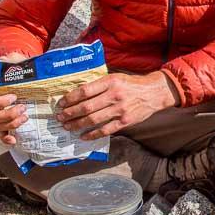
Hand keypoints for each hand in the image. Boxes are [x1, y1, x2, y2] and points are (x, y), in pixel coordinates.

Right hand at [0, 52, 28, 145]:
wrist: (14, 77)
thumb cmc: (13, 71)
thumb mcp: (12, 63)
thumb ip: (13, 60)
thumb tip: (15, 59)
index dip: (0, 101)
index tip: (14, 97)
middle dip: (9, 114)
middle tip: (23, 108)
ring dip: (12, 124)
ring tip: (25, 118)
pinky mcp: (1, 123)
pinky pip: (0, 134)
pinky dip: (6, 139)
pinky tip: (14, 140)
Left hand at [55, 71, 178, 139]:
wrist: (154, 92)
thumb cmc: (132, 84)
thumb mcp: (116, 78)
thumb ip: (99, 85)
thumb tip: (78, 93)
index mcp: (110, 82)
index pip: (85, 91)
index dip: (70, 98)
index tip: (61, 103)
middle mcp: (114, 95)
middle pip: (86, 107)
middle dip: (70, 113)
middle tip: (60, 117)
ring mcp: (120, 109)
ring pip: (93, 119)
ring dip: (77, 124)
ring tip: (68, 127)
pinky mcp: (125, 121)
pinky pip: (105, 130)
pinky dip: (92, 134)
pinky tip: (83, 136)